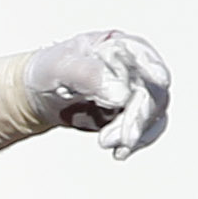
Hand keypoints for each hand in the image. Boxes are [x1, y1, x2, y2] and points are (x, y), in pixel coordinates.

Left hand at [22, 30, 172, 156]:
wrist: (38, 95)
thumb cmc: (49, 72)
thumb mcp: (60, 68)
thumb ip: (90, 75)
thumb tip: (122, 94)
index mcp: (119, 46)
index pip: (142, 56)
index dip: (152, 68)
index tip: (159, 80)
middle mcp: (134, 68)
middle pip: (152, 91)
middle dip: (140, 115)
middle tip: (125, 136)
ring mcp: (136, 92)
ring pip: (152, 114)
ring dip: (135, 132)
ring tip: (106, 142)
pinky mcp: (131, 115)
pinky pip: (144, 130)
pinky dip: (133, 142)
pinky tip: (119, 152)